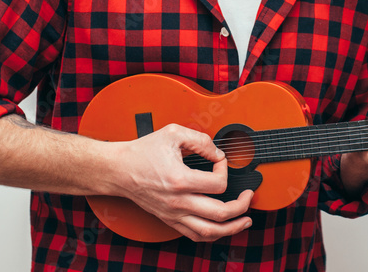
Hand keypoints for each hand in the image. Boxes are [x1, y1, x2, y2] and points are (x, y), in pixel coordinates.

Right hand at [109, 124, 252, 241]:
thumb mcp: (173, 133)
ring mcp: (174, 214)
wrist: (119, 170)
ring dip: (232, 228)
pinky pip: (195, 235)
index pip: (218, 183)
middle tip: (249, 196)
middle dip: (242, 206)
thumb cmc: (142, 152)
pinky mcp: (170, 220)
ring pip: (209, 232)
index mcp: (180, 180)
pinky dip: (213, 234)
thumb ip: (200, 139)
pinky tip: (223, 227)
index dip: (225, 168)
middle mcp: (178, 202)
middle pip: (220, 213)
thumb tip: (217, 152)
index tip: (220, 160)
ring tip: (245, 221)